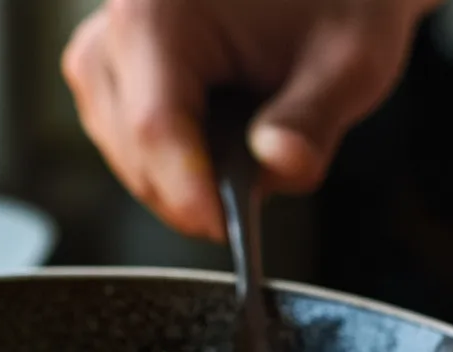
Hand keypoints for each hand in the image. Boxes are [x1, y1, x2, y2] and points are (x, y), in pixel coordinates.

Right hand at [62, 0, 438, 238]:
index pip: (156, 127)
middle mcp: (113, 29)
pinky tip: (220, 133)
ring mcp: (101, 56)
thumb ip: (314, 119)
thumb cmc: (332, 1)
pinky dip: (173, 161)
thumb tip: (280, 165)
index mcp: (158, 11)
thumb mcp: (351, 58)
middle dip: (198, 188)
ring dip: (188, 176)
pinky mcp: (104, 76)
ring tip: (250, 136)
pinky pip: (125, 148)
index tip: (227, 229)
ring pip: (127, 159)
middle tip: (266, 174)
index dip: (189, 191)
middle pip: (136, 152)